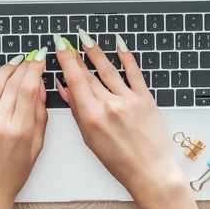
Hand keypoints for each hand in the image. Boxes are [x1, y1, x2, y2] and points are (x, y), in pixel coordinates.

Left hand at [0, 51, 48, 208]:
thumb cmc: (14, 173)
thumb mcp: (37, 147)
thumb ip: (40, 116)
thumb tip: (39, 88)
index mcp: (21, 130)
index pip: (29, 89)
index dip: (35, 68)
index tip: (40, 57)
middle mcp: (0, 124)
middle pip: (12, 83)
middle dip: (23, 66)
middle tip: (30, 58)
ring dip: (5, 69)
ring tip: (14, 62)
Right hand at [54, 32, 184, 197]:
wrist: (149, 169)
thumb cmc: (118, 160)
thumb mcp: (89, 138)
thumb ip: (77, 110)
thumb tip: (64, 87)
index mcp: (92, 117)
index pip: (75, 81)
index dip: (66, 60)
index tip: (60, 46)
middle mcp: (109, 105)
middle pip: (89, 75)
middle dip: (77, 56)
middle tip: (69, 41)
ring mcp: (129, 100)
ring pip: (108, 70)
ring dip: (96, 52)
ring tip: (86, 39)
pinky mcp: (145, 98)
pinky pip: (134, 73)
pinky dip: (126, 58)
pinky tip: (119, 45)